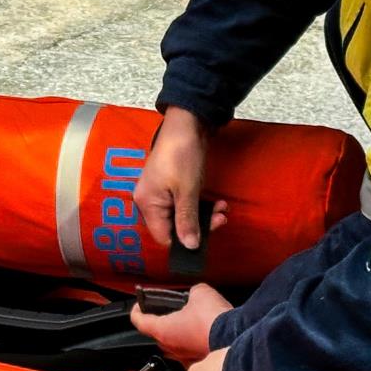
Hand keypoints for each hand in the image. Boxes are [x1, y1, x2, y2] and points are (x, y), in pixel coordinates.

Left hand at [131, 283, 231, 363]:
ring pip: (175, 345)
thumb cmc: (214, 321)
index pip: (139, 321)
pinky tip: (205, 335)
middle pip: (158, 333)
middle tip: (172, 311)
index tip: (139, 306)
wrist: (236, 342)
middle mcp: (170, 347)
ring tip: (192, 322)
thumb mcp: (200, 293)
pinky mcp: (200, 363)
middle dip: (164, 322)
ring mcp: (185, 358)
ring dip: (180, 334)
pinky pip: (191, 353)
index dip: (137, 310)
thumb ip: (191, 293)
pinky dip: (195, 344)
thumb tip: (196, 296)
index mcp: (163, 330)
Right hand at [135, 109, 227, 249]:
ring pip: (181, 216)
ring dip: (203, 215)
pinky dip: (199, 205)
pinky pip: (183, 204)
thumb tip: (189, 246)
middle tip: (220, 218)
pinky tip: (217, 202)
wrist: (187, 123)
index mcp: (147, 204)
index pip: (164, 237)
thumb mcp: (187, 191)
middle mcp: (150, 201)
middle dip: (199, 226)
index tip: (207, 235)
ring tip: (222, 209)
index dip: (185, 241)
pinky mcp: (171, 185)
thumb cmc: (182, 155)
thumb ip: (187, 220)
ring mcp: (160, 193)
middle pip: (173, 227)